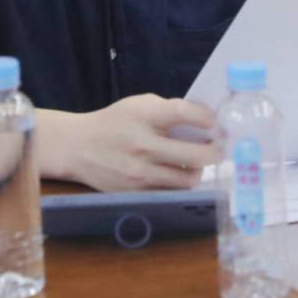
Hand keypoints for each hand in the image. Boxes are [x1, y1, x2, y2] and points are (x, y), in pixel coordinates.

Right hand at [41, 94, 218, 190]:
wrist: (78, 147)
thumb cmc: (114, 122)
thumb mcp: (138, 104)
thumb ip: (169, 109)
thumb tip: (204, 119)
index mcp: (143, 116)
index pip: (183, 113)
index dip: (206, 118)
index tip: (215, 122)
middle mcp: (142, 145)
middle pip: (194, 155)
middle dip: (214, 153)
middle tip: (219, 148)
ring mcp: (139, 173)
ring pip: (187, 180)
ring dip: (198, 171)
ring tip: (199, 162)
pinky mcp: (136, 192)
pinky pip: (170, 192)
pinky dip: (179, 183)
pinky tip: (179, 173)